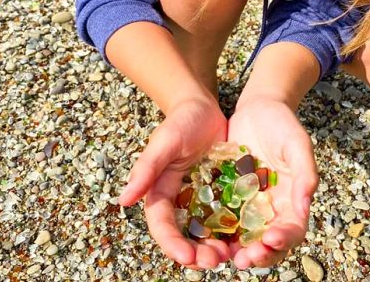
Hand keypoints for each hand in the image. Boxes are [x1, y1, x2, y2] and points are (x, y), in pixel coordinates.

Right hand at [119, 100, 228, 268]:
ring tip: (231, 255)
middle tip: (215, 261)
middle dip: (197, 253)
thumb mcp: (164, 142)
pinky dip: (233, 232)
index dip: (172, 244)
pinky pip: (225, 219)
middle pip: (184, 236)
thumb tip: (124, 199)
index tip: (187, 257)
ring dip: (215, 248)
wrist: (204, 108)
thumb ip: (146, 169)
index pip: (162, 226)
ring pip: (205, 234)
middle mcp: (179, 202)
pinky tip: (246, 238)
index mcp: (160, 193)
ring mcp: (200, 201)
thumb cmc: (181, 121)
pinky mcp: (220, 196)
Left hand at [227, 99, 318, 267]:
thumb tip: (305, 208)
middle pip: (268, 243)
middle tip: (244, 258)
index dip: (283, 241)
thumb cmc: (284, 124)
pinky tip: (205, 236)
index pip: (292, 231)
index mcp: (293, 201)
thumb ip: (306, 174)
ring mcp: (249, 205)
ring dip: (236, 250)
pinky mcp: (229, 197)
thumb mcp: (298, 145)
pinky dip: (216, 232)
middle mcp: (271, 209)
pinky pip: (223, 220)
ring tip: (223, 256)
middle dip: (258, 255)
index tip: (270, 240)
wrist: (258, 107)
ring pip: (244, 238)